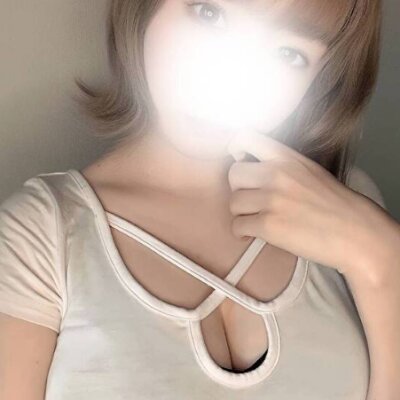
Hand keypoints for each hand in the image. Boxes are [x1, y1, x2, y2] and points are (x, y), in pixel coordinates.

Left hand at [226, 130, 383, 278]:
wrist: (357, 234)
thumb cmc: (337, 207)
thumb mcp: (311, 172)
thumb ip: (283, 167)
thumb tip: (254, 172)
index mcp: (288, 158)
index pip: (246, 137)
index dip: (235, 149)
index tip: (240, 162)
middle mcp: (277, 174)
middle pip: (233, 174)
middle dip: (238, 190)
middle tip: (250, 202)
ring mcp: (272, 199)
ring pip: (233, 203)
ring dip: (240, 214)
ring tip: (254, 220)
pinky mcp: (269, 225)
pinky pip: (237, 226)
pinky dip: (242, 233)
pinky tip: (253, 235)